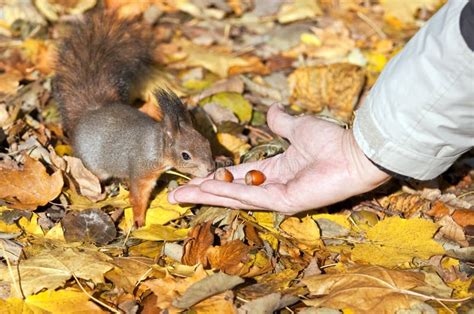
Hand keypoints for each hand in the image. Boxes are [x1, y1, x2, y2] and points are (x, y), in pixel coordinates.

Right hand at [168, 104, 389, 213]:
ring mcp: (277, 196)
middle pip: (230, 191)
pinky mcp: (285, 202)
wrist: (355, 152)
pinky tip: (206, 188)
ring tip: (181, 195)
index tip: (194, 178)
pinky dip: (228, 192)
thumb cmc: (331, 141)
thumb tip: (273, 110)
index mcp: (275, 170)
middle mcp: (272, 186)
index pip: (238, 177)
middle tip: (175, 196)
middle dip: (202, 193)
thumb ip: (282, 122)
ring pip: (235, 197)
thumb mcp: (299, 127)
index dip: (215, 178)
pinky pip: (251, 196)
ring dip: (207, 195)